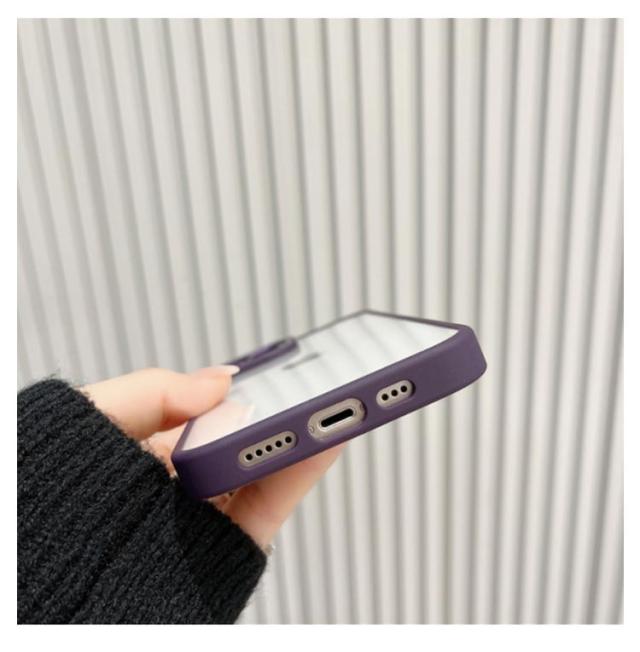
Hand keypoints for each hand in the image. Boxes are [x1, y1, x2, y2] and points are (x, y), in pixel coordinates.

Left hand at [82, 367, 343, 548]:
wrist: (55, 579)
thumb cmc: (58, 494)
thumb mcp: (96, 422)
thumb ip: (155, 391)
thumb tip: (221, 378)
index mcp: (151, 447)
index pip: (207, 408)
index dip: (243, 386)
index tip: (273, 366)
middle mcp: (183, 480)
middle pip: (245, 435)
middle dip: (281, 404)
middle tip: (309, 377)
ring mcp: (209, 512)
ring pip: (267, 466)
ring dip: (301, 432)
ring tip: (328, 397)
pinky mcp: (231, 545)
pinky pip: (274, 502)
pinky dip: (304, 468)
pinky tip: (324, 435)